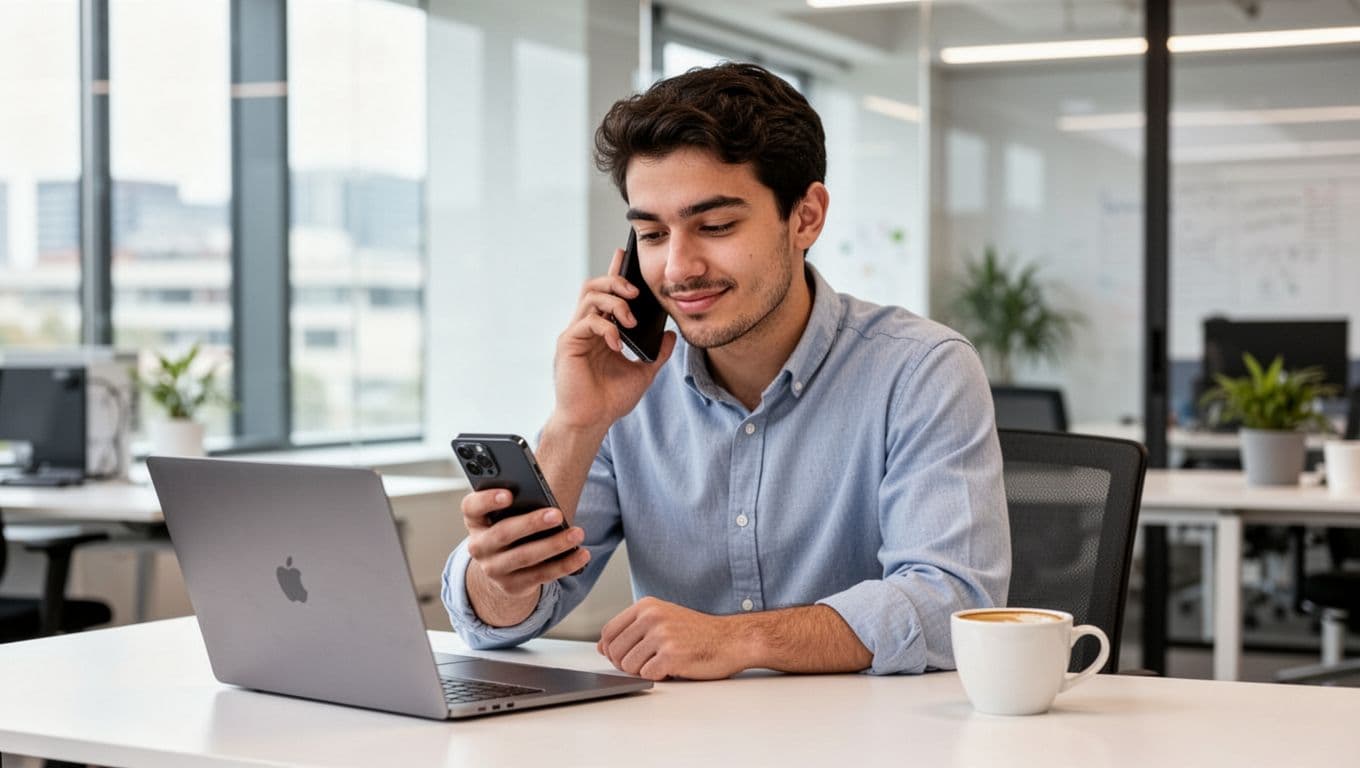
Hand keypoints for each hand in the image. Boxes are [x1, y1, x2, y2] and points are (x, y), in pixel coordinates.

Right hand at [462, 488, 590, 599]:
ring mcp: (494, 569)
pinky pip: (541, 575)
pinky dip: (565, 565)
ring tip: (577, 533)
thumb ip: (517, 502)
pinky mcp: (513, 586)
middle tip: (557, 514)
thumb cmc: (510, 527)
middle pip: (502, 534)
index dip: (487, 500)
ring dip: (554, 545)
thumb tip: (544, 496)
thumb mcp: (505, 513)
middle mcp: (479, 547)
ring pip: (525, 556)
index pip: (471, 507)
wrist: (503, 568)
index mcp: (475, 521)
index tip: (509, 494)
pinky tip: (582, 554)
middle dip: (531, 523)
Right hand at [552, 248, 676, 432]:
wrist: (591, 422)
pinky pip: (587, 322)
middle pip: (594, 286)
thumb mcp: (642, 373)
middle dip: (615, 280)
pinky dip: (606, 328)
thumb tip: (672, 336)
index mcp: (600, 330)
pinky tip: (618, 342)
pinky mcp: (569, 344)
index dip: (615, 272)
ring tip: (630, 318)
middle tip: (635, 290)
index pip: (606, 293)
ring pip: (589, 297)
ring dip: (613, 301)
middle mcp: (585, 327)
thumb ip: (657, 354)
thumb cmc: (609, 400)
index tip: (625, 254)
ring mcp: (575, 334)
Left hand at [597, 597, 750, 680]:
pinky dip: (657, 676)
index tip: (623, 656)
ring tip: (660, 663)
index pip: (608, 632)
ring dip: (641, 671)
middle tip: (646, 662)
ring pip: (628, 665)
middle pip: (614, 651)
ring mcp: (662, 635)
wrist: (731, 640)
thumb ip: (632, 629)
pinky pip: (646, 674)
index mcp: (647, 606)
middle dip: (625, 663)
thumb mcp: (663, 619)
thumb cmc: (698, 632)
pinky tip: (672, 667)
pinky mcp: (671, 655)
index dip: (611, 650)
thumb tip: (602, 647)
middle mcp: (652, 617)